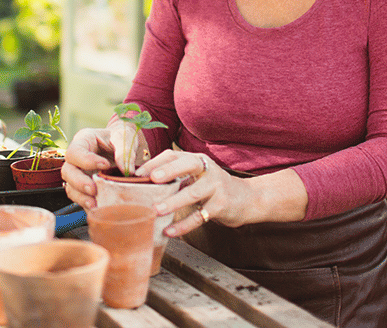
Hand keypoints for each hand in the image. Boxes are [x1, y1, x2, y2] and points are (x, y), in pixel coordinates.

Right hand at [60, 123, 147, 208]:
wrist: (128, 147)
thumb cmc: (123, 136)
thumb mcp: (125, 136)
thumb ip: (125, 150)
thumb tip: (127, 170)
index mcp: (83, 140)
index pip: (75, 151)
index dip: (86, 160)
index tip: (105, 165)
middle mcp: (77, 158)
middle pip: (67, 171)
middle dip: (79, 182)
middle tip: (93, 189)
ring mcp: (80, 174)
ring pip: (70, 187)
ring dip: (81, 197)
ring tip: (95, 204)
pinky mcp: (85, 188)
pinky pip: (81, 198)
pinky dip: (87, 204)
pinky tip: (98, 208)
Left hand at [137, 150, 251, 236]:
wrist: (247, 198)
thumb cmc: (214, 187)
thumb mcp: (198, 176)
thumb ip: (178, 176)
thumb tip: (144, 182)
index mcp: (198, 160)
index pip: (175, 155)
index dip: (156, 162)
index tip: (139, 173)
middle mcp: (209, 170)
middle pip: (188, 165)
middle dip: (169, 171)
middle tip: (152, 179)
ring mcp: (216, 187)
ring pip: (193, 193)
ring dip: (173, 202)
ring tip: (156, 210)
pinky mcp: (221, 205)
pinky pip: (199, 216)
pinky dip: (183, 225)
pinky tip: (169, 230)